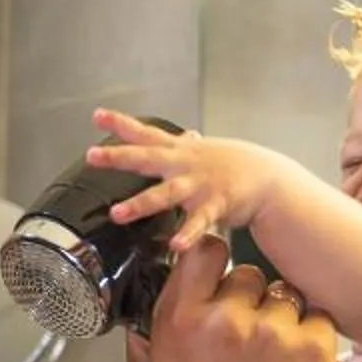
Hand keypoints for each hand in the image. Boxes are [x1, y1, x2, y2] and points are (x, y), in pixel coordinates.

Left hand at [88, 109, 303, 253]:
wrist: (269, 179)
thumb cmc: (234, 165)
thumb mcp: (206, 151)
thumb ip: (188, 145)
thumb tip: (185, 133)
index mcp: (179, 151)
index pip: (146, 134)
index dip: (121, 124)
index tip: (97, 115)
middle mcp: (185, 165)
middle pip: (147, 158)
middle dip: (119, 157)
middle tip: (92, 155)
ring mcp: (199, 185)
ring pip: (165, 194)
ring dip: (140, 204)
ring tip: (117, 213)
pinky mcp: (215, 205)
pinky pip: (199, 223)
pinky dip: (188, 234)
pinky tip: (176, 245)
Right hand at [123, 234, 340, 361]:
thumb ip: (142, 350)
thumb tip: (138, 325)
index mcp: (181, 323)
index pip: (202, 253)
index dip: (215, 259)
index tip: (220, 274)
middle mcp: (224, 320)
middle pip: (248, 274)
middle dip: (250, 300)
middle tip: (249, 337)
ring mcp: (270, 331)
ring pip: (285, 295)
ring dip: (283, 319)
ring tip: (272, 359)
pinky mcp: (310, 346)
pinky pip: (318, 318)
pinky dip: (312, 338)